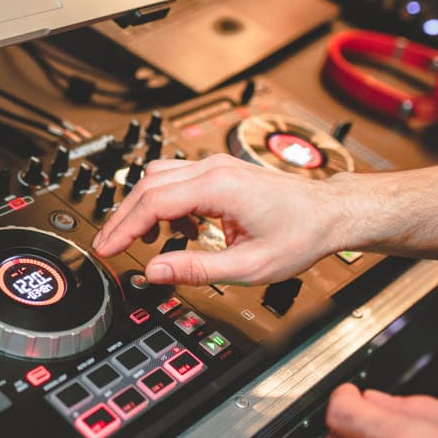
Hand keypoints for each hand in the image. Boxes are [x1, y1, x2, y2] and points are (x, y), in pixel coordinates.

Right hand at [91, 154, 358, 285]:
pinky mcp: (219, 172)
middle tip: (108, 246)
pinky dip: (163, 202)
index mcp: (218, 187)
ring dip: (142, 207)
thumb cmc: (300, 235)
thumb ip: (196, 269)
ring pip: (158, 177)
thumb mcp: (248, 266)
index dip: (124, 228)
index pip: (153, 203)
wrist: (330, 213)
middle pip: (148, 185)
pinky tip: (177, 230)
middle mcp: (213, 168)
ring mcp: (216, 166)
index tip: (107, 248)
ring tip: (141, 241)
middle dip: (123, 216)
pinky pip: (176, 179)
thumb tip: (154, 271)